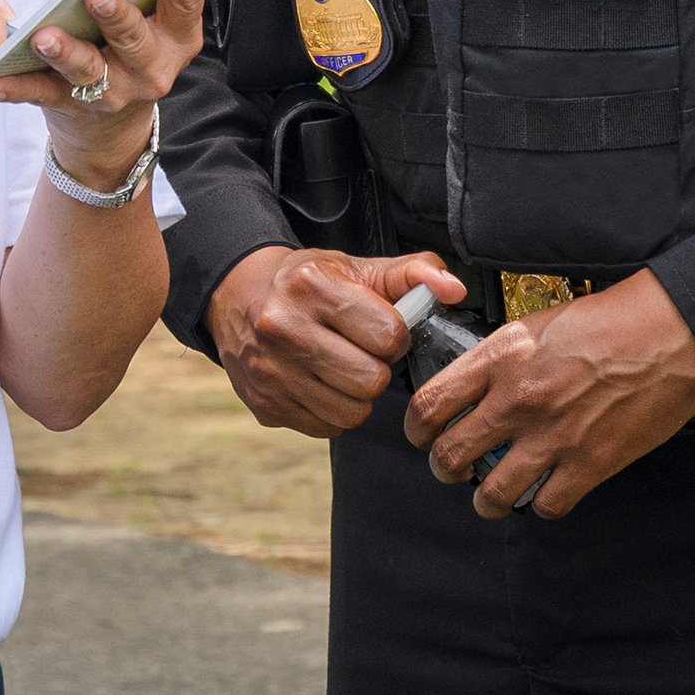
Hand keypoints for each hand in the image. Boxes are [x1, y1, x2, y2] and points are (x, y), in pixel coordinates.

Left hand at [0, 0, 208, 193]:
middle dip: (117, 17)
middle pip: (134, 41)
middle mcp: (149, 70)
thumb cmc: (130, 47)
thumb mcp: (154, 24)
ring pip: (87, 70)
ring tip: (42, 37)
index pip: (185, 5)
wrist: (112, 128)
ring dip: (64, 52)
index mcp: (176, 40)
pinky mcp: (70, 106)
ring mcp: (111, 93)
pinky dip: (17, 89)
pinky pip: (41, 94)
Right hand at [209, 244, 466, 439]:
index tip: (381, 327)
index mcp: (312, 287)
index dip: (395, 335)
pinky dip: (333, 411)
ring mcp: (270, 372)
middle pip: (370, 380)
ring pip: (351, 412)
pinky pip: (326, 428)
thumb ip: (414, 273)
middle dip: (377, 368)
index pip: (388, 334)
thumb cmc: (310, 283)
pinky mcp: (265, 406)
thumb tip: (455, 290)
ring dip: (358, 395)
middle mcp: (283, 329)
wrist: (239, 298)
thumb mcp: (358, 267)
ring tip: (343, 367)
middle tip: (362, 351)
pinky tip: (321, 383)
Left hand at [405, 271, 694, 519]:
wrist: (671, 332)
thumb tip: (474, 388)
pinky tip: (547, 490)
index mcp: (501, 357)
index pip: (430, 405)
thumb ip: (500, 358)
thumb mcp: (538, 324)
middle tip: (454, 469)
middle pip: (449, 456)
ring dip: (488, 501)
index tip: (422, 435)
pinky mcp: (591, 462)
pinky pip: (548, 505)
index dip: (416, 429)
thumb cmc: (611, 320)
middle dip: (445, 470)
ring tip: (493, 497)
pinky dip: (543, 504)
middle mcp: (519, 399)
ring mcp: (554, 435)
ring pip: (493, 494)